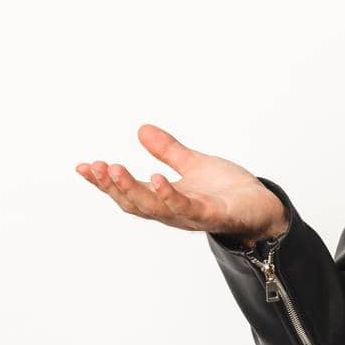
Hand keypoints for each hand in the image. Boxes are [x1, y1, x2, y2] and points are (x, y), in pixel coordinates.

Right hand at [75, 123, 288, 243]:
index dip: (103, 182)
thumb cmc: (229, 191)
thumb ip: (168, 151)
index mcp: (165, 199)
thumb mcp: (194, 164)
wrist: (263, 207)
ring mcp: (191, 215)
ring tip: (114, 169)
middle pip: (134, 203)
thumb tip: (142, 129)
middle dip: (111, 185)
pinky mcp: (213, 215)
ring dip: (132, 189)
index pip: (128, 192)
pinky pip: (186, 207)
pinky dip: (169, 195)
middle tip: (94, 166)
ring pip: (153, 207)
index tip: (82, 166)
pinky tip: (158, 179)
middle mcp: (172, 211)